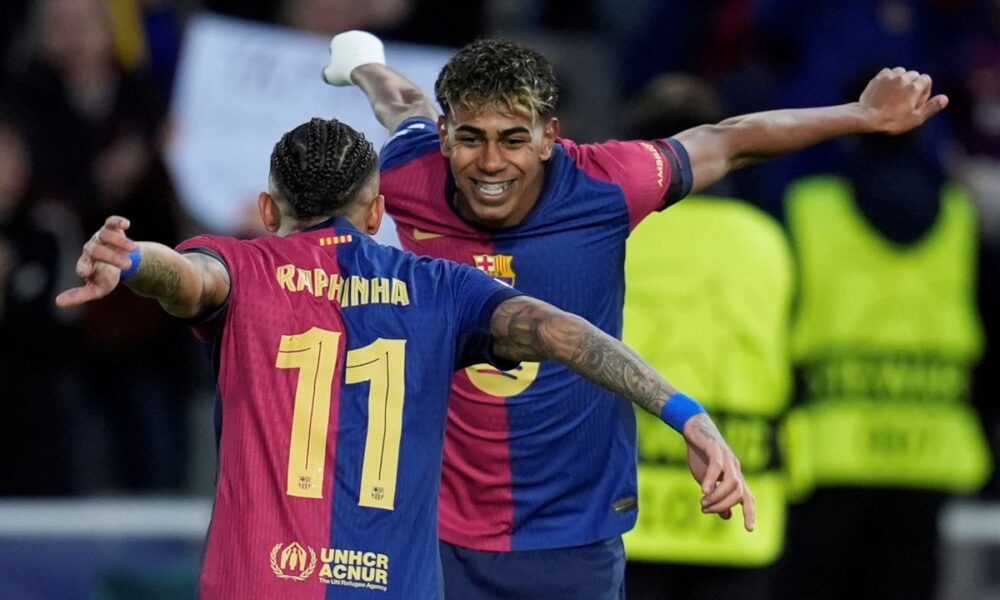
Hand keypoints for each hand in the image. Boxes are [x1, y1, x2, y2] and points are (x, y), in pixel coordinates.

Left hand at [55, 216, 136, 307]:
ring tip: (133, 249)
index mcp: (86, 264)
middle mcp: (90, 249)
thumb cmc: (107, 277)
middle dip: (111, 257)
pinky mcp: (111, 228)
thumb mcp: (97, 289)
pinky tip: (126, 224)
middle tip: (126, 265)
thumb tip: (57, 303)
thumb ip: (79, 295)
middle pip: (96, 250)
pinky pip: (112, 222)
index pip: (82, 265)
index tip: (85, 272)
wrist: (123, 263)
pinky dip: (117, 221)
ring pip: (105, 235)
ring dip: (119, 242)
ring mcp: (100, 238)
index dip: (84, 267)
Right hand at [322, 30, 385, 85]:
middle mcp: (350, 34)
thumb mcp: (331, 77)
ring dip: (360, 56)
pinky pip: (371, 51)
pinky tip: (370, 64)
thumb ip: (325, 73)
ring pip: (360, 49)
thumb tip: (326, 72)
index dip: (337, 62)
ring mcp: (364, 37)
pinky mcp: (376, 42)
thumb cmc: (347, 73)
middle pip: (348, 48)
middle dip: (349, 57)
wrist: (367, 70)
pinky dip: (370, 57)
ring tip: (361, 68)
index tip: (342, 70)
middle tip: (352, 69)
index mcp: (337, 39)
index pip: (335, 50)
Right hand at [683, 413, 755, 531]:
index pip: (748, 498)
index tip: (750, 529)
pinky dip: (712, 480)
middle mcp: (734, 469)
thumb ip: (718, 497)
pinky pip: (717, 467)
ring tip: (703, 502)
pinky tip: (703, 490)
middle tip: (706, 509)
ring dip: (718, 496)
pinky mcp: (715, 449)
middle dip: (724, 505)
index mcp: (735, 478)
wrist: (694, 430)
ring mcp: (726, 458)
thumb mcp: (709, 481)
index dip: (750, 513)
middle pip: (739, 493)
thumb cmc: (702, 456)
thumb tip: (728, 516)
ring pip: (732, 482)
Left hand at [858, 67, 947, 134]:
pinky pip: (888, 72)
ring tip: (896, 93)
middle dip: (913, 84)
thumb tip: (945, 98)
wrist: (866, 117)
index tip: (917, 102)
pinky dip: (890, 78)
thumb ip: (931, 107)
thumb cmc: (892, 121)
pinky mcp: (878, 78)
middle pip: (914, 75)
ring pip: (901, 72)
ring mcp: (889, 77)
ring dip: (902, 79)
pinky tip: (887, 88)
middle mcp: (903, 78)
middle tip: (906, 99)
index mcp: (914, 87)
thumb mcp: (915, 119)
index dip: (924, 90)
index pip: (927, 79)